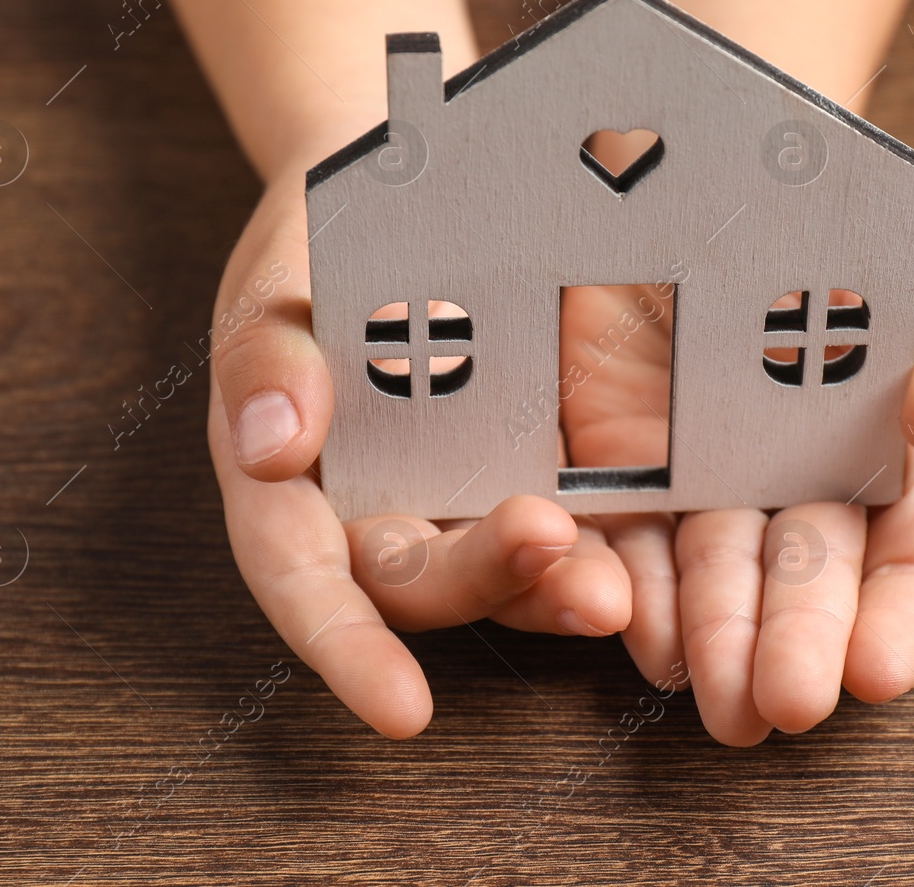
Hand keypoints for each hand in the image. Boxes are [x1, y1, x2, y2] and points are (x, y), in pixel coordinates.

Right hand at [205, 173, 630, 737]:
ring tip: (615, 585)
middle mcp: (377, 514)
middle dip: (486, 577)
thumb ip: (262, 361)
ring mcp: (461, 502)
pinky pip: (573, 525)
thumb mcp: (271, 288)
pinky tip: (651, 552)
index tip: (402, 709)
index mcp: (292, 489)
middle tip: (550, 542)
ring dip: (560, 585)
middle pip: (420, 582)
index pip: (305, 580)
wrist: (390, 204)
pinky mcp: (537, 473)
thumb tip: (269, 445)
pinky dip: (609, 542)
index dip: (348, 650)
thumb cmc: (312, 254)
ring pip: (506, 573)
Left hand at [561, 276, 913, 745]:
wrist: (670, 178)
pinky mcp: (617, 470)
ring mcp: (701, 482)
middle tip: (789, 705)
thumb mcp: (876, 283)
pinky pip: (627, 541)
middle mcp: (788, 482)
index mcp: (871, 449)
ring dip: (718, 644)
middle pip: (802, 580)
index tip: (878, 672)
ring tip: (721, 701)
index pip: (899, 553)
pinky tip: (646, 637)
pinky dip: (635, 590)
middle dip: (798, 647)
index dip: (894, 617)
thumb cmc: (799, 238)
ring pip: (714, 579)